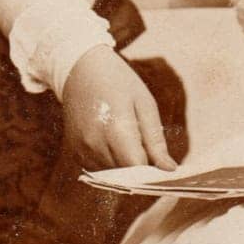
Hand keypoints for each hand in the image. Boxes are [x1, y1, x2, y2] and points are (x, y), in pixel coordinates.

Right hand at [59, 44, 177, 171]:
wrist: (80, 69)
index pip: (138, 166)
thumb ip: (155, 140)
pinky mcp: (74, 152)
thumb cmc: (118, 81)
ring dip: (125, 165)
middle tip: (149, 150)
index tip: (164, 166)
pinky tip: (113, 141)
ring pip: (112, 174)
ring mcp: (81, 149)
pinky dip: (110, 162)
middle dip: (140, 167)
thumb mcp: (144, 103)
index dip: (153, 169)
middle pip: (125, 174)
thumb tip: (169, 169)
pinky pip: (99, 169)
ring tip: (128, 139)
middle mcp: (94, 143)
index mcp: (116, 128)